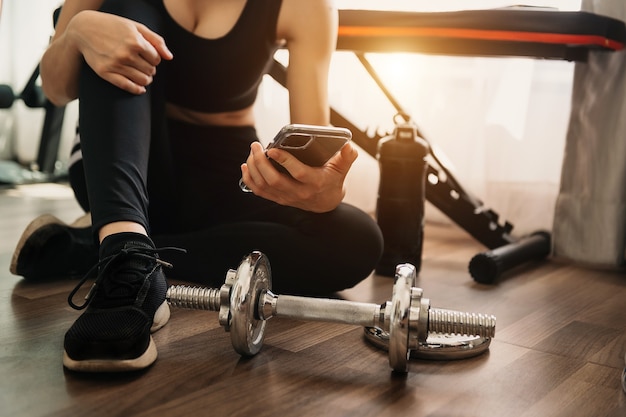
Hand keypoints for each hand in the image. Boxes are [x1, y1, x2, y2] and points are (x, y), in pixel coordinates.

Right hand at [68, 10, 172, 93]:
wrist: (83, 29)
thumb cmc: (112, 26)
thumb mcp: (135, 27)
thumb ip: (156, 40)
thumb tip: (169, 57)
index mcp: (135, 41)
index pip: (156, 59)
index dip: (154, 58)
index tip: (147, 55)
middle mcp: (126, 54)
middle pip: (151, 70)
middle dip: (149, 68)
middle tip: (142, 63)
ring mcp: (115, 64)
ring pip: (143, 80)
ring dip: (145, 79)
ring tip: (142, 74)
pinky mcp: (105, 73)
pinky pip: (127, 87)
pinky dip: (137, 90)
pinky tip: (140, 89)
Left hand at [240, 141, 357, 212]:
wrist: (325, 203)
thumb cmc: (332, 180)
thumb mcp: (341, 169)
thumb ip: (347, 157)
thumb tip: (349, 146)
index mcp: (314, 183)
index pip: (297, 173)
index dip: (284, 161)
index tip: (273, 149)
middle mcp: (299, 193)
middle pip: (274, 180)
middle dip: (261, 162)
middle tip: (256, 146)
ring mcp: (286, 197)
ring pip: (264, 186)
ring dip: (253, 169)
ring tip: (252, 152)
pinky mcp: (278, 199)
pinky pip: (259, 192)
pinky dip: (249, 180)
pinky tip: (246, 166)